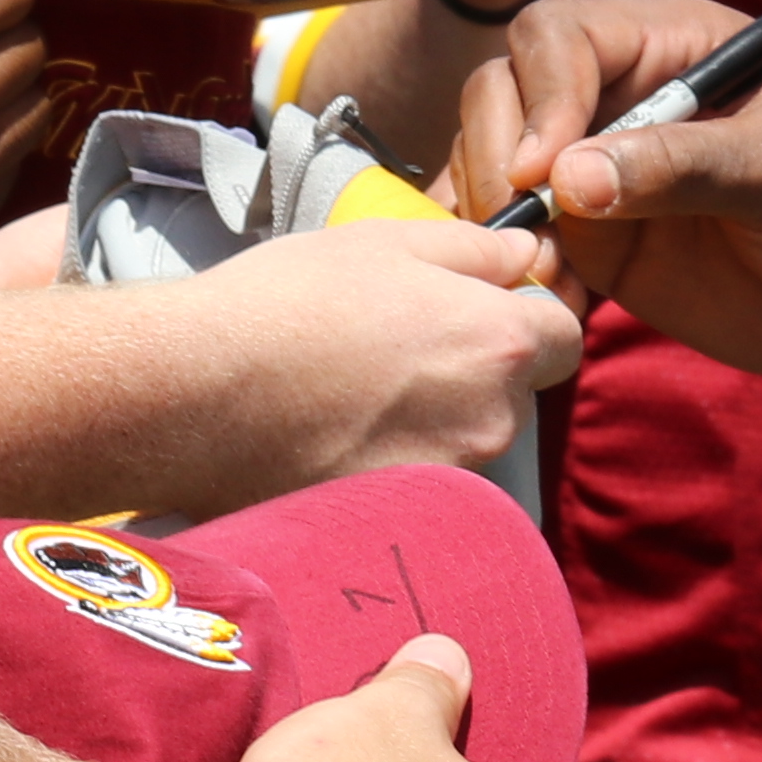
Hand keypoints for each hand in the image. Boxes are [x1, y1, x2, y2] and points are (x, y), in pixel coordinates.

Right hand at [173, 215, 587, 499]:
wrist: (195, 393)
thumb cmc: (287, 302)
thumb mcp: (386, 241)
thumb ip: (474, 249)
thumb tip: (525, 258)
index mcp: (498, 343)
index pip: (566, 336)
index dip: (526, 316)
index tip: (478, 307)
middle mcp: (491, 422)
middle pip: (514, 392)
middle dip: (474, 370)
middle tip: (397, 346)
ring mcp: (446, 480)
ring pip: (465, 440)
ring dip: (432, 418)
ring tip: (354, 391)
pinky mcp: (397, 520)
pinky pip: (419, 483)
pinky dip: (391, 461)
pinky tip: (335, 434)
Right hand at [446, 0, 761, 380]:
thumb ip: (686, 166)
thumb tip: (568, 179)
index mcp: (673, 46)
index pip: (560, 39)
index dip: (538, 95)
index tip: (545, 172)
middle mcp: (623, 98)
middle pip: (506, 94)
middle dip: (498, 157)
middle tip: (526, 233)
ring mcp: (605, 172)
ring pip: (501, 168)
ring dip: (498, 221)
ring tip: (542, 281)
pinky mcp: (604, 245)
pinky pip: (529, 245)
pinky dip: (517, 273)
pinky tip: (553, 305)